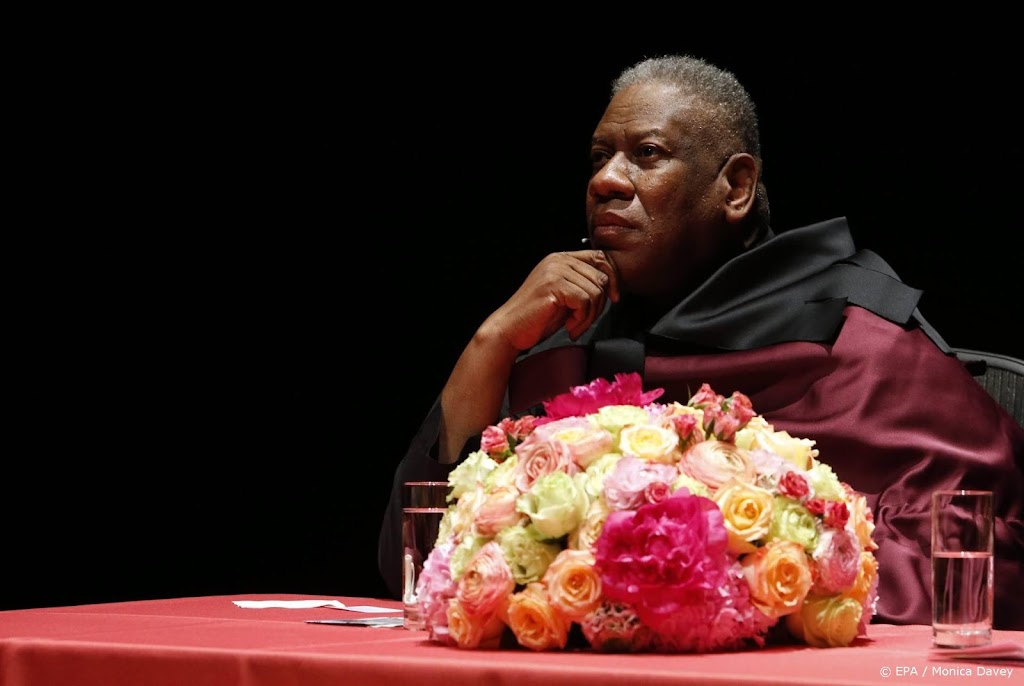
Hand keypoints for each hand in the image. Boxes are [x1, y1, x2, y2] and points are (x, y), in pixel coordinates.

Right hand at [485, 249, 619, 351]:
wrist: (510, 329)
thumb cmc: (537, 317)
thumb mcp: (565, 296)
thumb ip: (583, 285)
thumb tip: (611, 286)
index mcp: (561, 259)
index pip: (600, 258)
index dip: (613, 278)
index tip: (614, 298)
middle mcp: (558, 260)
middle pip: (601, 277)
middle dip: (599, 305)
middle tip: (583, 321)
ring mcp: (555, 271)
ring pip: (595, 291)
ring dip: (589, 316)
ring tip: (573, 326)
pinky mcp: (553, 285)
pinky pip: (584, 301)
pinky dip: (581, 319)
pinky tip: (569, 326)